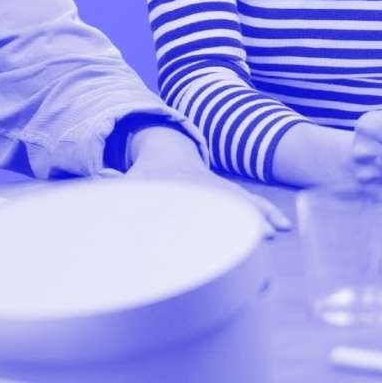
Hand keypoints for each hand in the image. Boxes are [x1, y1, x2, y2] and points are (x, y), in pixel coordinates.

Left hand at [123, 125, 289, 235]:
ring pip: (243, 202)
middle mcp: (205, 186)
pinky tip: (281, 225)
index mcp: (182, 185)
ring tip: (278, 229)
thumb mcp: (132, 180)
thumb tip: (100, 179)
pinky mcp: (229, 194)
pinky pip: (251, 202)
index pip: (198, 200)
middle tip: (262, 234)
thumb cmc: (148, 173)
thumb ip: (116, 186)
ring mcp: (220, 189)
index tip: (223, 222)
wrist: (167, 148)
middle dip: (242, 217)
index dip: (210, 211)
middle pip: (227, 202)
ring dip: (260, 215)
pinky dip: (265, 211)